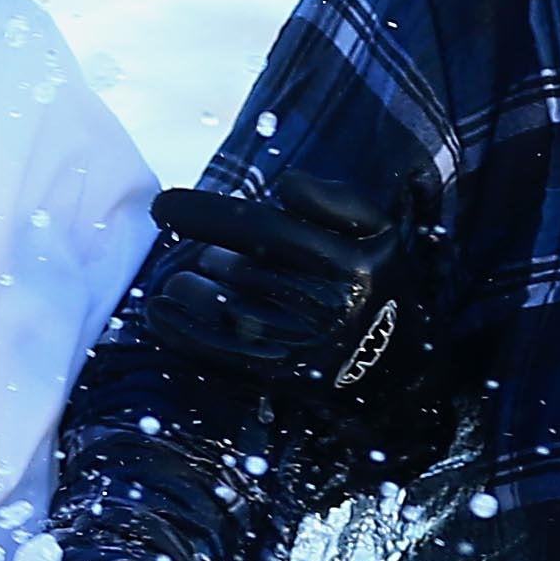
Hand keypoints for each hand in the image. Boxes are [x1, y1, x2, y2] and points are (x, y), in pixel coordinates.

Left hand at [119, 173, 403, 390]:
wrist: (400, 369)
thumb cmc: (381, 286)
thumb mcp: (382, 234)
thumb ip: (339, 202)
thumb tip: (285, 187)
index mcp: (353, 263)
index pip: (265, 229)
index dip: (206, 214)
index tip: (164, 205)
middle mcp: (327, 304)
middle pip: (240, 267)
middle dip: (204, 252)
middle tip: (192, 244)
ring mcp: (302, 343)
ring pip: (224, 305)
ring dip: (190, 287)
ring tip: (184, 279)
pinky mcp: (282, 373)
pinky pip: (219, 350)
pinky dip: (180, 328)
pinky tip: (158, 308)